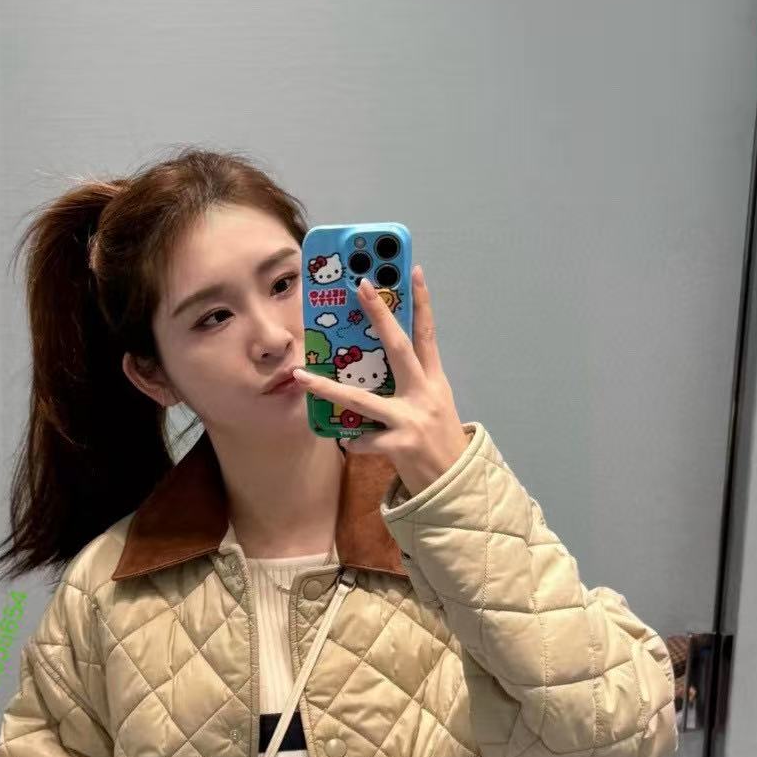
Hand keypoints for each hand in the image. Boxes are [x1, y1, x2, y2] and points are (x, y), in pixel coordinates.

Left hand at [292, 263, 469, 492]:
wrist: (454, 485)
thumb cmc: (438, 443)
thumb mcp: (434, 406)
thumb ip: (411, 385)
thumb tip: (375, 368)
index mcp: (434, 381)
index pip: (428, 334)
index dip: (422, 302)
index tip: (413, 271)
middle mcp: (424, 394)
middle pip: (399, 347)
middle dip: (380, 315)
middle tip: (360, 287)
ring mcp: (411, 419)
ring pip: (361, 400)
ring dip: (327, 389)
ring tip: (302, 376)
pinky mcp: (399, 445)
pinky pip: (362, 439)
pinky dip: (353, 441)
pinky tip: (352, 444)